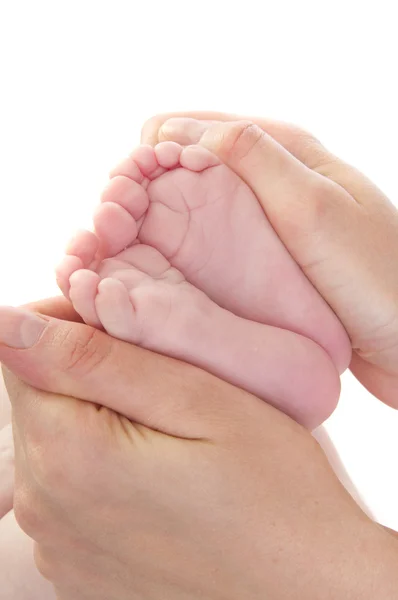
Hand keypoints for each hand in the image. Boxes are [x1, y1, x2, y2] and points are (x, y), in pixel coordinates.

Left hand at [1, 305, 397, 599]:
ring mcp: (59, 543)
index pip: (21, 352)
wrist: (308, 592)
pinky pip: (70, 489)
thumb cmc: (273, 492)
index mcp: (67, 454)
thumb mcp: (198, 401)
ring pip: (55, 440)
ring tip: (171, 430)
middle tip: (166, 379)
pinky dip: (105, 464)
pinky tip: (162, 474)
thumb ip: (95, 359)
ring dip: (99, 418)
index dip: (73, 324)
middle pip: (38, 398)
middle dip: (89, 373)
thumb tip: (8, 324)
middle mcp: (45, 506)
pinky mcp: (79, 563)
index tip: (133, 329)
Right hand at [141, 112, 397, 407]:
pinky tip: (157, 276)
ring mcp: (263, 222)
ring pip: (192, 209)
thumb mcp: (314, 208)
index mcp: (281, 151)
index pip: (189, 129)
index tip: (120, 195)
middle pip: (182, 170)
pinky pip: (211, 245)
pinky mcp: (264, 260)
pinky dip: (179, 254)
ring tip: (120, 254)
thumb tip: (187, 128)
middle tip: (110, 232)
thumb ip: (255, 159)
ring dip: (152, 225)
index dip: (145, 155)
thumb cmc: (379, 278)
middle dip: (140, 192)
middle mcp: (267, 181)